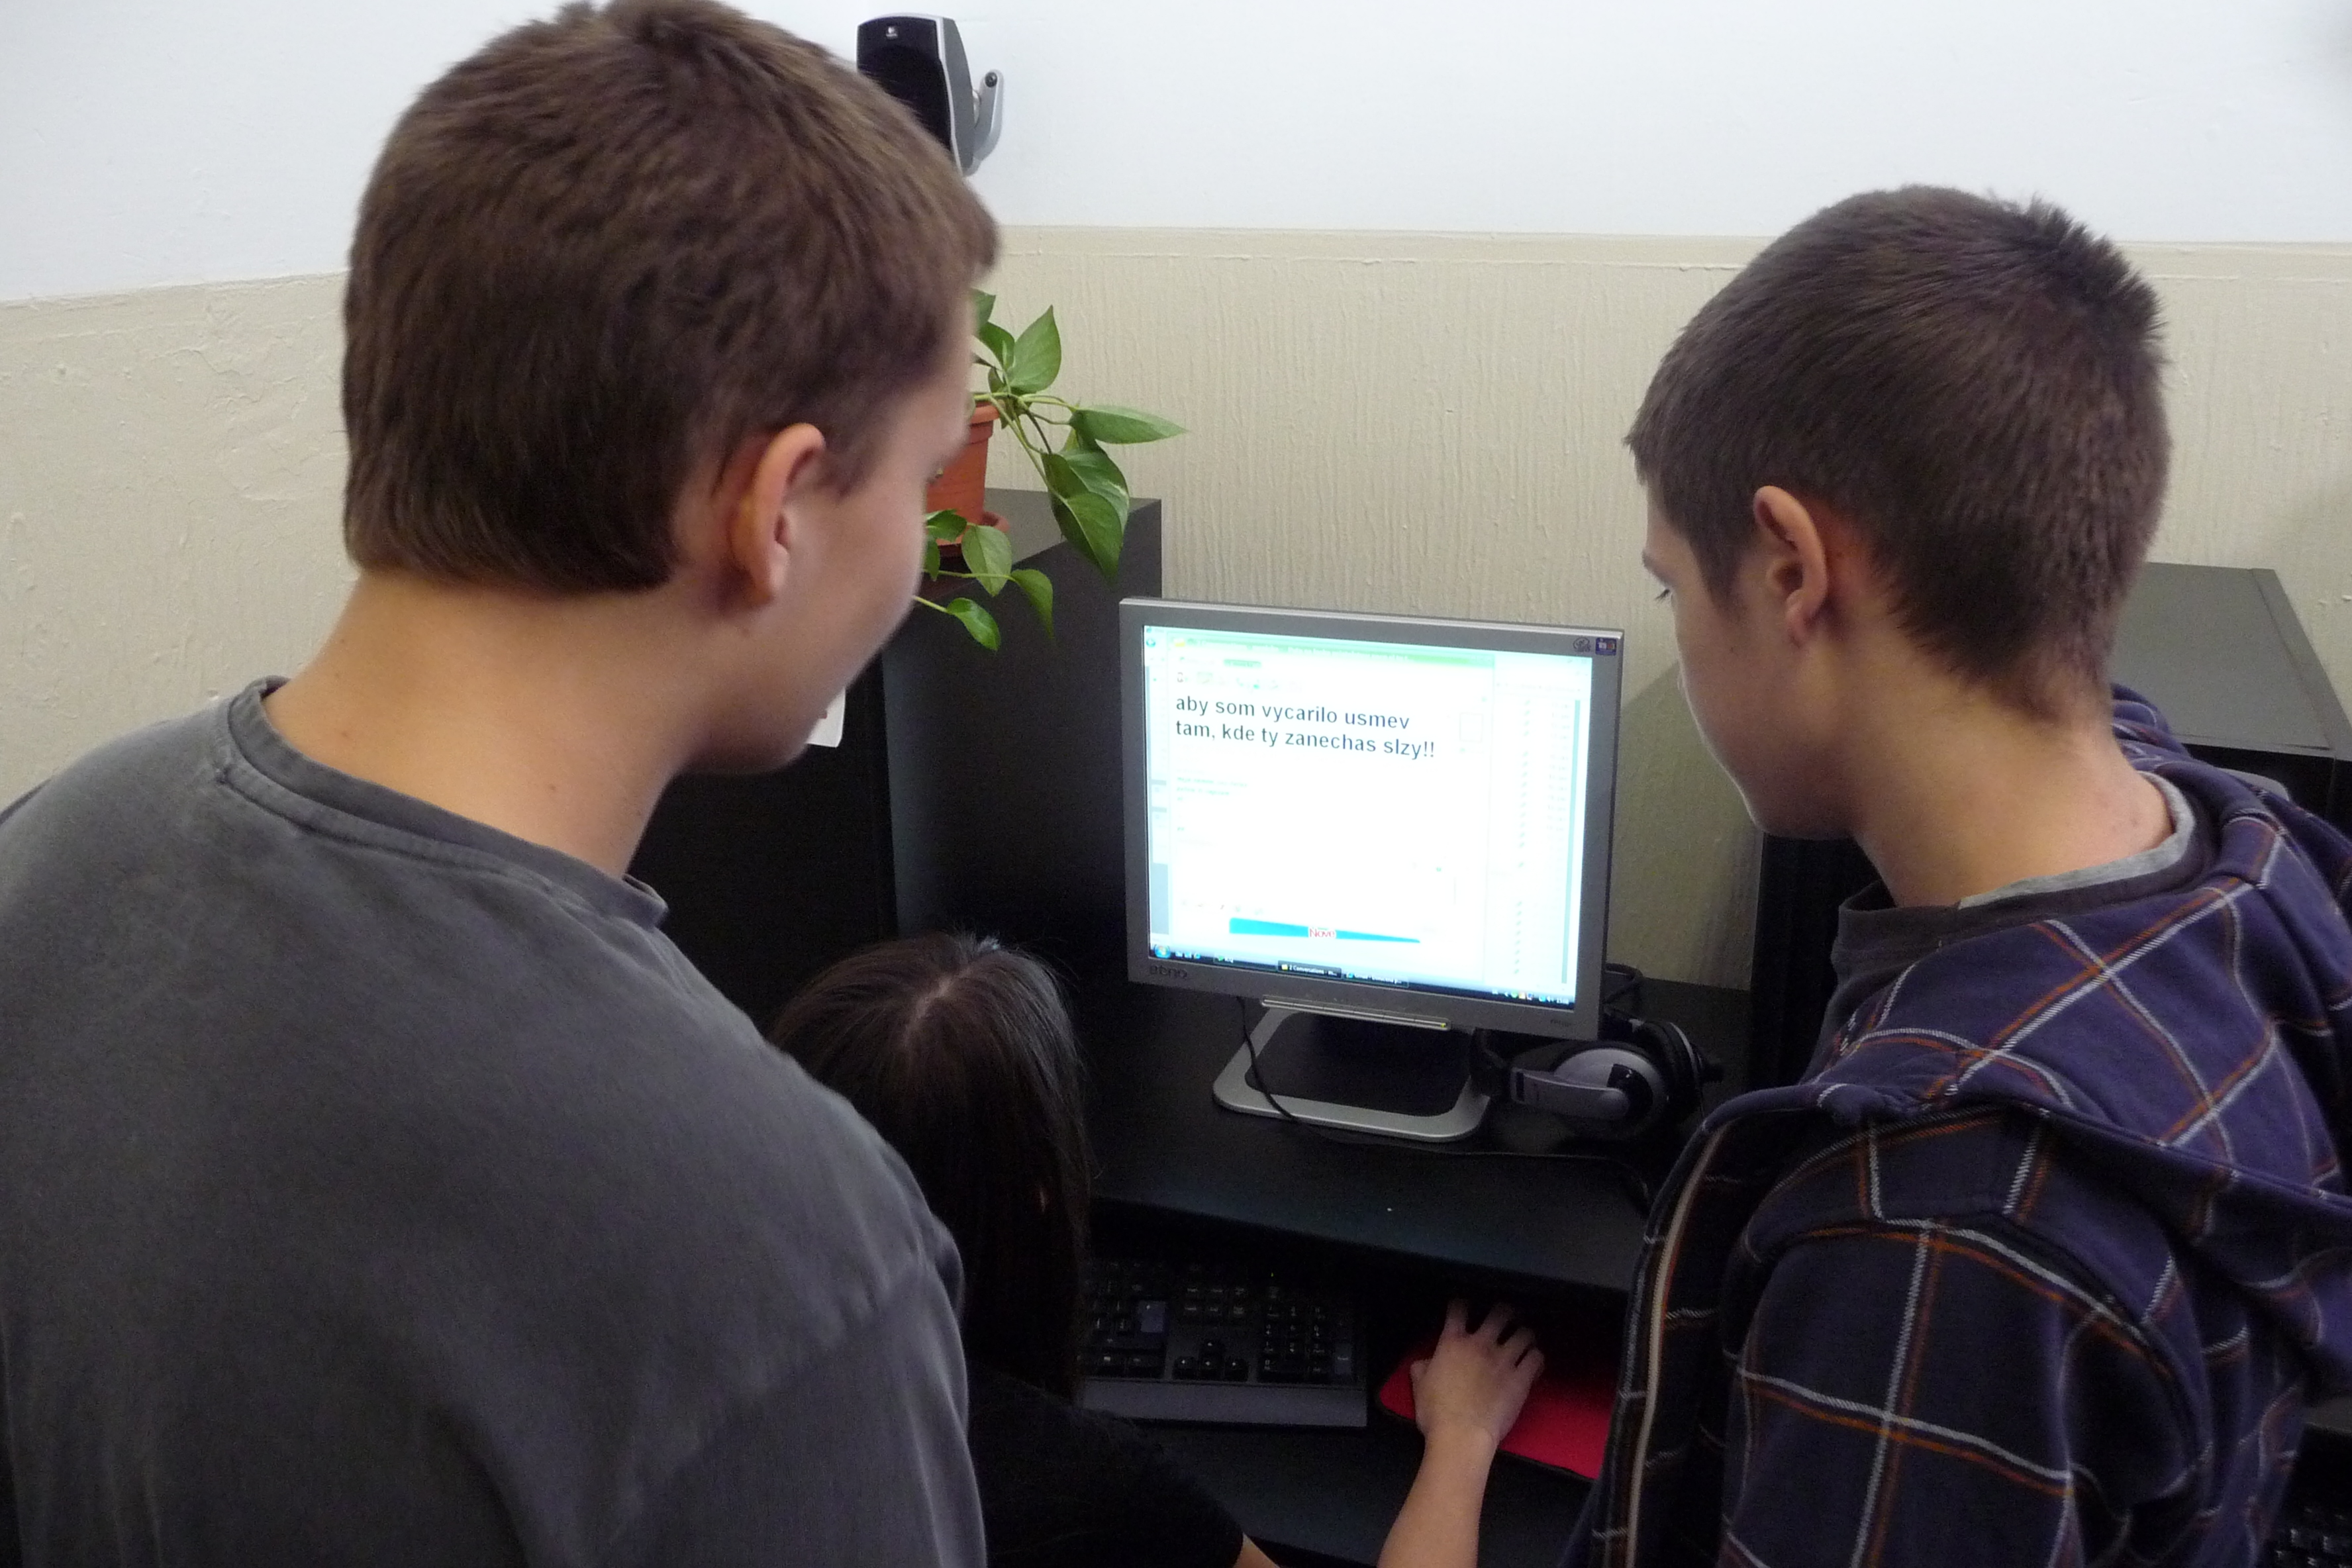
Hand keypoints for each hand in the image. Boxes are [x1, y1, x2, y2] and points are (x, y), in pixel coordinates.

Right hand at [1407, 1300, 1542, 1452]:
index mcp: (1453, 1342)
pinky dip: (1536, 1357)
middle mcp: (1481, 1344)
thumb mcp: (1419, 1385)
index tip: (1463, 1305)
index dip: (1461, 1302)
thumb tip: (1424, 1362)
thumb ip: (1422, 1367)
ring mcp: (1504, 1359)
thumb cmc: (1436, 1412)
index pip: (1458, 1309)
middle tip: (1505, 1317)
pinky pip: (1537, 1358)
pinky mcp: (1521, 1378)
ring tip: (1524, 1339)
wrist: (1461, 1435)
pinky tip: (1533, 1363)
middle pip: (1500, 1312)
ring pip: (1524, 1332)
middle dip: (1505, 1311)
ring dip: (1525, 1333)